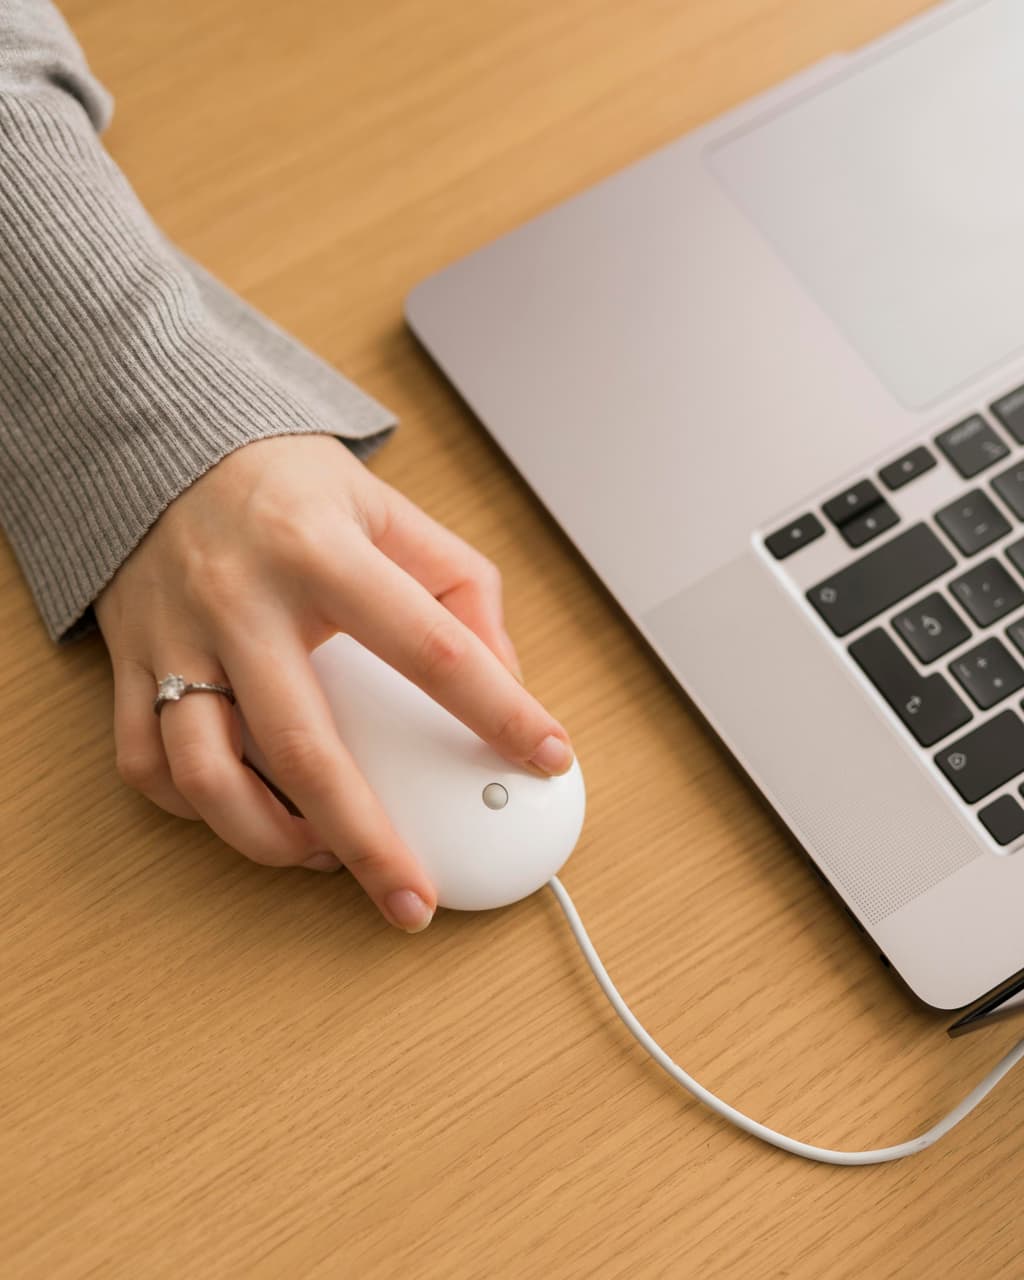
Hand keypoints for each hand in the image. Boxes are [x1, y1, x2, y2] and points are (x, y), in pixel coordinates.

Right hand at [95, 434, 573, 931]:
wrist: (163, 444)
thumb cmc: (287, 484)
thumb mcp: (387, 508)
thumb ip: (458, 586)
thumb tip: (506, 675)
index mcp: (322, 553)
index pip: (431, 647)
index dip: (499, 710)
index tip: (547, 757)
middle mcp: (242, 601)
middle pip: (307, 748)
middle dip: (368, 841)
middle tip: (414, 899)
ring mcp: (176, 638)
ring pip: (208, 775)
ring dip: (272, 841)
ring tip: (326, 857)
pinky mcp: (130, 662)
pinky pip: (146, 764)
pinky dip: (198, 811)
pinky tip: (249, 812)